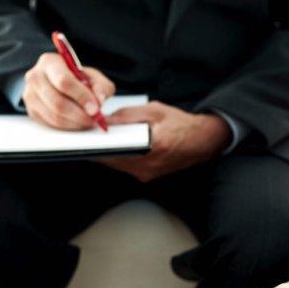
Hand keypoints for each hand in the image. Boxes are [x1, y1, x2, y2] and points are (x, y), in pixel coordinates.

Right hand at [22, 52, 115, 129]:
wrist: (61, 83)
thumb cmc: (78, 79)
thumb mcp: (94, 77)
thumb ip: (101, 87)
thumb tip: (99, 100)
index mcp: (50, 62)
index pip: (64, 81)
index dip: (81, 97)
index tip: (96, 108)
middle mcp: (35, 77)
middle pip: (58, 102)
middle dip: (80, 114)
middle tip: (95, 119)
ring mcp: (30, 95)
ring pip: (55, 116)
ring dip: (76, 122)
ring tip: (89, 120)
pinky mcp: (32, 111)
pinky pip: (52, 124)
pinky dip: (69, 126)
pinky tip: (78, 122)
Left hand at [98, 102, 232, 181]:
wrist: (203, 141)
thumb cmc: (181, 124)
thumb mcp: (155, 111)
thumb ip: (128, 114)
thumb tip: (106, 119)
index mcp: (153, 147)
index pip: (116, 151)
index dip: (97, 146)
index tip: (85, 139)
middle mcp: (149, 165)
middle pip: (113, 161)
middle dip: (99, 149)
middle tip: (87, 138)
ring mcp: (148, 173)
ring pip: (118, 165)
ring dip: (108, 154)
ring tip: (98, 141)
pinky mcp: (148, 176)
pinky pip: (126, 168)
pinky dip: (118, 158)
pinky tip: (114, 147)